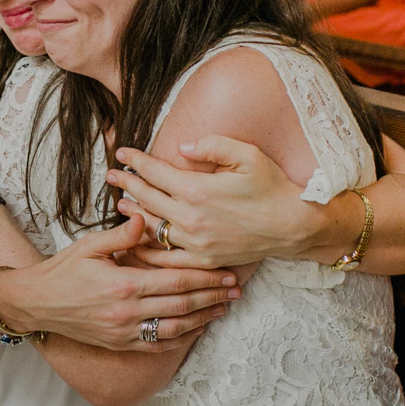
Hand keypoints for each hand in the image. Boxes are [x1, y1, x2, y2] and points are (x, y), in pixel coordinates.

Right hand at [0, 216, 241, 351]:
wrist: (37, 303)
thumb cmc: (64, 270)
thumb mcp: (90, 244)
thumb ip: (122, 234)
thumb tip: (146, 217)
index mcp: (124, 284)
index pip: (175, 281)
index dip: (204, 278)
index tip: (226, 272)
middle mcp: (127, 312)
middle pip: (181, 306)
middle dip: (212, 297)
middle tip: (235, 290)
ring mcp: (124, 332)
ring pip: (174, 329)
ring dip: (202, 319)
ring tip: (223, 309)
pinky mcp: (119, 344)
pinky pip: (157, 345)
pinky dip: (180, 339)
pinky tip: (196, 330)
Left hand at [108, 135, 312, 268]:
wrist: (293, 225)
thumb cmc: (272, 186)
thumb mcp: (247, 154)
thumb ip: (212, 146)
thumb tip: (182, 146)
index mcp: (198, 189)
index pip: (156, 172)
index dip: (136, 161)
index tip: (122, 152)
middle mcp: (191, 218)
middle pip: (149, 198)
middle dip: (127, 183)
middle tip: (111, 175)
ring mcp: (196, 242)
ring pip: (153, 227)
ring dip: (135, 213)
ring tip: (121, 203)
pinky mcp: (204, 259)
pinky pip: (167, 256)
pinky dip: (149, 248)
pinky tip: (140, 241)